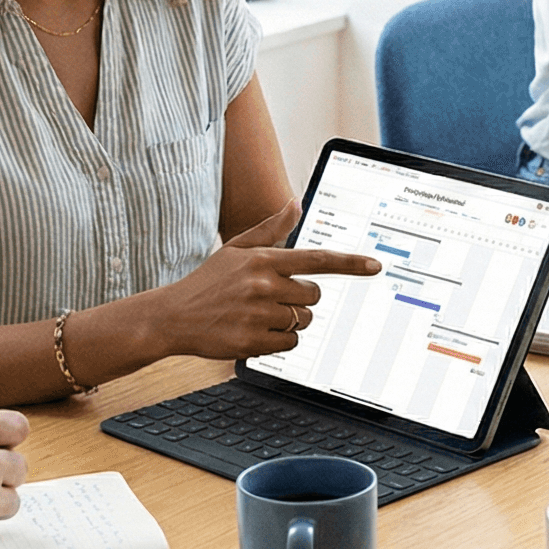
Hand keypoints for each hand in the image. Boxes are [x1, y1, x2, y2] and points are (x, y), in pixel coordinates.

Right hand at [155, 203, 381, 360]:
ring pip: (303, 321)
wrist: (172, 316)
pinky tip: (254, 332)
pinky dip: (278, 341)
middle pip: (314, 296)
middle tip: (273, 299)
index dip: (350, 264)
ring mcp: (257, 314)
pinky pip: (289, 344)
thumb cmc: (209, 282)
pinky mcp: (252, 341)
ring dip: (289, 321)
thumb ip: (271, 230)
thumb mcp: (236, 249)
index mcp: (263, 259)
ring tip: (259, 315)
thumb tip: (296, 204)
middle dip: (300, 299)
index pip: (317, 259)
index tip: (375, 267)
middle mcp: (263, 284)